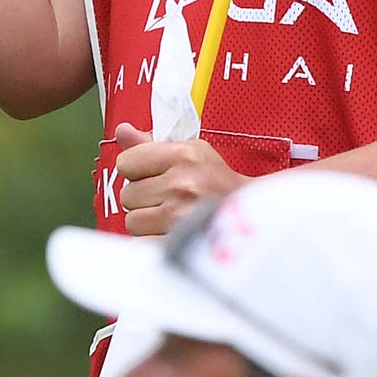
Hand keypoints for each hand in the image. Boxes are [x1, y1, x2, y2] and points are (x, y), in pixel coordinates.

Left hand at [114, 122, 247, 235]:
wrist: (255, 220)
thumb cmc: (218, 184)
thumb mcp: (192, 153)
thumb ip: (150, 145)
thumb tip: (121, 131)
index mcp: (184, 156)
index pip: (125, 163)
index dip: (136, 171)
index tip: (155, 176)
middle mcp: (182, 184)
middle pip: (127, 195)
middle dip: (143, 199)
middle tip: (169, 201)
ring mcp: (181, 217)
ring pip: (132, 222)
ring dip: (147, 223)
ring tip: (172, 219)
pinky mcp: (180, 245)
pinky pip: (141, 244)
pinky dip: (152, 243)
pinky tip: (171, 235)